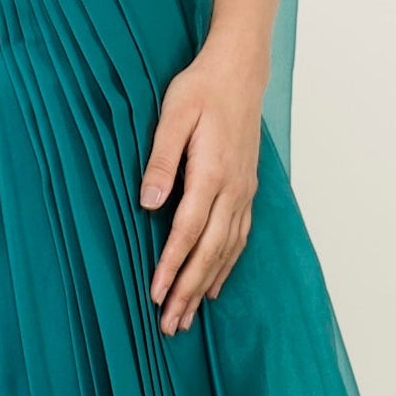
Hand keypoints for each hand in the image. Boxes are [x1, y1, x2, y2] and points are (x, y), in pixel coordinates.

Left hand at [141, 44, 262, 333]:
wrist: (240, 71)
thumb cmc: (201, 89)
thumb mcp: (173, 115)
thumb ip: (160, 160)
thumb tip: (148, 202)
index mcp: (211, 174)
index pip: (188, 232)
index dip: (171, 267)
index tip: (155, 295)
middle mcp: (232, 190)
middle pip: (209, 252)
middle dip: (188, 291)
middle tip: (170, 324)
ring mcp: (243, 192)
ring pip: (227, 251)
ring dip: (206, 285)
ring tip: (188, 316)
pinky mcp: (247, 189)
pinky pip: (239, 237)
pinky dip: (227, 266)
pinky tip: (215, 285)